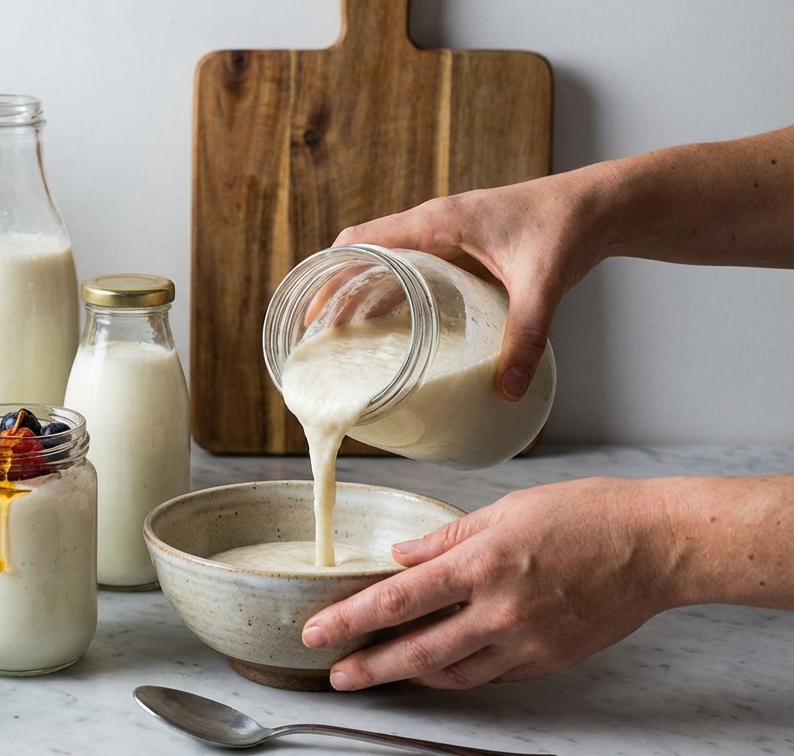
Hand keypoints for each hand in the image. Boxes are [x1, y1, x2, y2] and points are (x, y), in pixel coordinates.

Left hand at [301, 477, 679, 689]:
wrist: (657, 546)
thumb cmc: (587, 515)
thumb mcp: (507, 509)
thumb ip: (446, 537)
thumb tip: (401, 556)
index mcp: (483, 563)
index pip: (399, 599)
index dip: (351, 619)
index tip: (318, 631)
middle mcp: (500, 609)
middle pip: (417, 650)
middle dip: (369, 667)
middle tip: (335, 675)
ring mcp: (526, 641)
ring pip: (453, 672)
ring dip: (411, 675)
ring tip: (380, 671)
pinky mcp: (549, 660)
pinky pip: (491, 675)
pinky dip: (458, 674)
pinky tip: (438, 667)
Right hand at [332, 169, 613, 400]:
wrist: (601, 207)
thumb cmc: (568, 227)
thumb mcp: (543, 284)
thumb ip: (526, 337)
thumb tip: (508, 390)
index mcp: (438, 221)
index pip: (363, 240)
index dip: (332, 273)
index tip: (312, 310)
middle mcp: (434, 226)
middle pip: (365, 256)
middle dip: (338, 292)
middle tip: (320, 336)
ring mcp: (446, 238)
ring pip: (388, 266)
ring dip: (364, 296)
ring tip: (345, 340)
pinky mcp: (462, 253)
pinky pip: (414, 273)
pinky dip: (395, 298)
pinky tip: (395, 333)